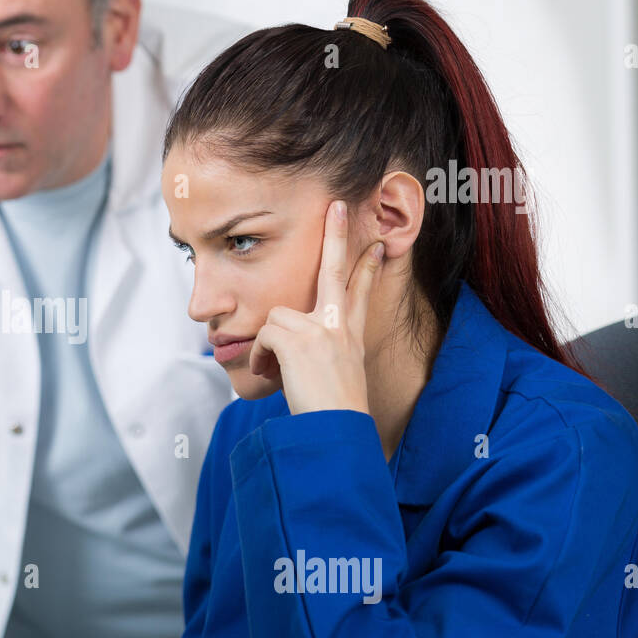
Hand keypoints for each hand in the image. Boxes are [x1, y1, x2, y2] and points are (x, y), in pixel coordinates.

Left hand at [246, 199, 383, 415]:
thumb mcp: (337, 378)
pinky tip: (268, 374)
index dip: (368, 267)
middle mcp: (338, 327)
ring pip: (277, 315)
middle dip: (336, 235)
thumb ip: (320, 357)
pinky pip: (265, 334)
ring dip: (268, 344)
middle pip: (336, 270)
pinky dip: (260, 356)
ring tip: (273, 370)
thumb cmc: (334, 413)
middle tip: (336, 206)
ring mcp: (320, 330)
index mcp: (349, 335)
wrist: (338, 431)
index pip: (360, 292)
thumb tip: (294, 355)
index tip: (377, 246)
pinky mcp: (299, 340)